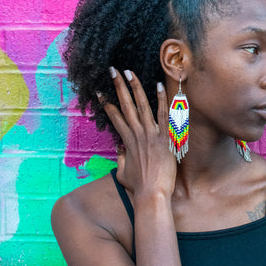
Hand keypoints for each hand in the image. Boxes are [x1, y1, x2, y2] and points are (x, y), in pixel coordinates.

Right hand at [98, 68, 176, 200]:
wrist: (152, 194)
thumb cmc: (139, 188)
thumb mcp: (123, 173)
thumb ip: (121, 159)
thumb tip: (119, 150)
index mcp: (127, 142)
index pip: (115, 117)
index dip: (107, 104)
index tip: (100, 92)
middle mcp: (137, 135)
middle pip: (125, 105)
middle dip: (118, 86)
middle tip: (112, 70)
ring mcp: (150, 135)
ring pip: (141, 106)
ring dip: (135, 87)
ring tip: (129, 72)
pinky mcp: (165, 138)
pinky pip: (164, 115)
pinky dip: (161, 100)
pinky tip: (158, 86)